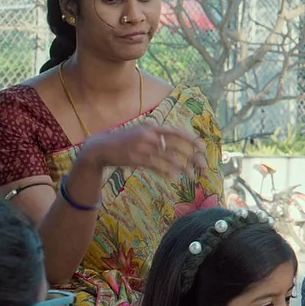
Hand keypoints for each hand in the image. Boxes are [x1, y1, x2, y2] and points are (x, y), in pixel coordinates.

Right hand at [78, 123, 206, 180]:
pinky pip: (156, 166)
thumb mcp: (141, 131)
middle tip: (203, 165)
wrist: (101, 147)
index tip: (203, 147)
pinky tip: (174, 178)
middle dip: (193, 156)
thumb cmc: (124, 141)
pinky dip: (167, 172)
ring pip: (169, 158)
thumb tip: (176, 140)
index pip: (177, 132)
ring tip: (191, 175)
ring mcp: (143, 147)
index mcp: (152, 127)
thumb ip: (157, 134)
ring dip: (182, 168)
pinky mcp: (137, 159)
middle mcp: (149, 135)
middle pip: (177, 145)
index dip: (192, 139)